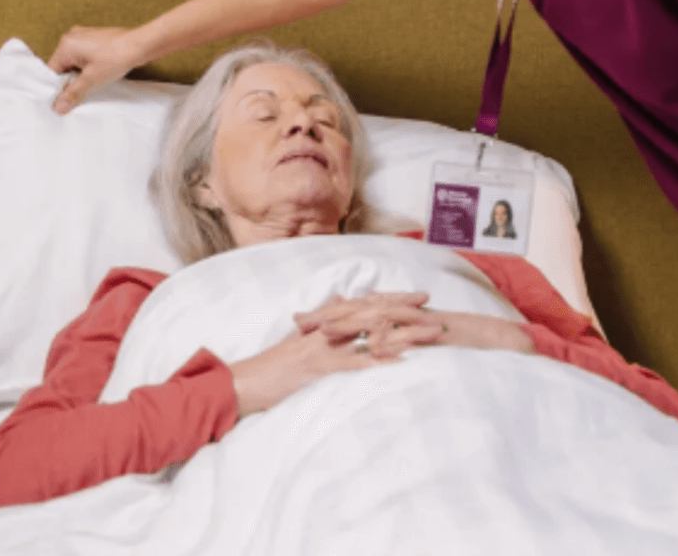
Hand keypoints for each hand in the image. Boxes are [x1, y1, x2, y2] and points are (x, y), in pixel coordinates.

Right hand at [47, 27, 141, 113]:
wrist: (142, 44)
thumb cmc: (117, 57)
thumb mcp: (92, 79)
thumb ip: (73, 93)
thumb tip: (59, 106)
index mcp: (66, 44)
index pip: (52, 70)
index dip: (57, 86)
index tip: (62, 99)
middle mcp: (72, 37)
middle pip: (63, 65)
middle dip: (70, 79)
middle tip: (79, 92)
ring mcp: (85, 36)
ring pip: (75, 61)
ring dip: (81, 73)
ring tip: (91, 82)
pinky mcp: (96, 39)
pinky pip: (86, 55)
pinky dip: (89, 66)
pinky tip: (98, 74)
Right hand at [229, 316, 437, 418]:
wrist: (244, 382)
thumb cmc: (272, 366)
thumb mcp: (299, 338)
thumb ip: (322, 317)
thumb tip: (339, 297)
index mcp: (325, 321)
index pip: (366, 304)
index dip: (395, 298)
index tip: (420, 297)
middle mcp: (328, 328)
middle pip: (374, 313)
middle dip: (406, 309)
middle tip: (433, 307)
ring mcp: (323, 346)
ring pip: (370, 334)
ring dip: (403, 334)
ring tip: (430, 334)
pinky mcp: (318, 367)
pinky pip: (352, 362)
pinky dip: (376, 360)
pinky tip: (400, 361)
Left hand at [295, 292, 534, 355]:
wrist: (488, 339)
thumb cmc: (449, 343)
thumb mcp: (412, 338)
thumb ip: (389, 334)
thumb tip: (363, 336)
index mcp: (393, 312)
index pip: (354, 311)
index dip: (325, 316)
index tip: (295, 324)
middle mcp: (401, 310)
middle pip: (358, 308)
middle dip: (327, 315)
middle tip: (297, 323)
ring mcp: (416, 319)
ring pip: (379, 317)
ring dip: (351, 323)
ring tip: (322, 332)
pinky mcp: (432, 331)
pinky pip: (408, 333)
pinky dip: (390, 338)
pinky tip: (371, 345)